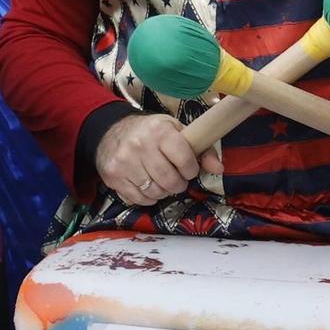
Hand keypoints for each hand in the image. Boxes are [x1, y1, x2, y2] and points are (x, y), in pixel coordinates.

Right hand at [95, 113, 222, 205]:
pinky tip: (147, 184)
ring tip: (160, 180)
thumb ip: (202, 149)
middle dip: (178, 184)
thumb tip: (218, 169)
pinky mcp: (114, 177)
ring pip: (155, 192)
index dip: (191, 169)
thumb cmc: (151, 132)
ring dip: (163, 191)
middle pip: (170, 181)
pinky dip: (148, 197)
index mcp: (160, 131)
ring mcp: (124, 162)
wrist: (111, 131)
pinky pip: (139, 199)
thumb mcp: (177, 131)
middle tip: (176, 178)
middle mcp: (140, 145)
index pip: (184, 160)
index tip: (188, 168)